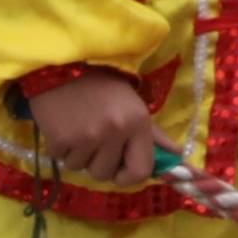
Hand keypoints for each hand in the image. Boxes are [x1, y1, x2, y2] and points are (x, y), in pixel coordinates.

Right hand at [22, 69, 156, 185]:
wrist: (64, 62)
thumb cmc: (102, 84)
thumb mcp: (134, 105)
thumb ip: (154, 135)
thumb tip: (178, 154)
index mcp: (138, 122)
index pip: (140, 172)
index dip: (127, 176)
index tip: (117, 169)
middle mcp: (116, 131)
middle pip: (104, 174)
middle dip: (96, 162)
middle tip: (92, 136)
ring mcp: (87, 136)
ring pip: (80, 168)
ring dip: (77, 154)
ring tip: (76, 127)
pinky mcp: (60, 138)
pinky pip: (60, 158)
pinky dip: (60, 147)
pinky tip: (62, 124)